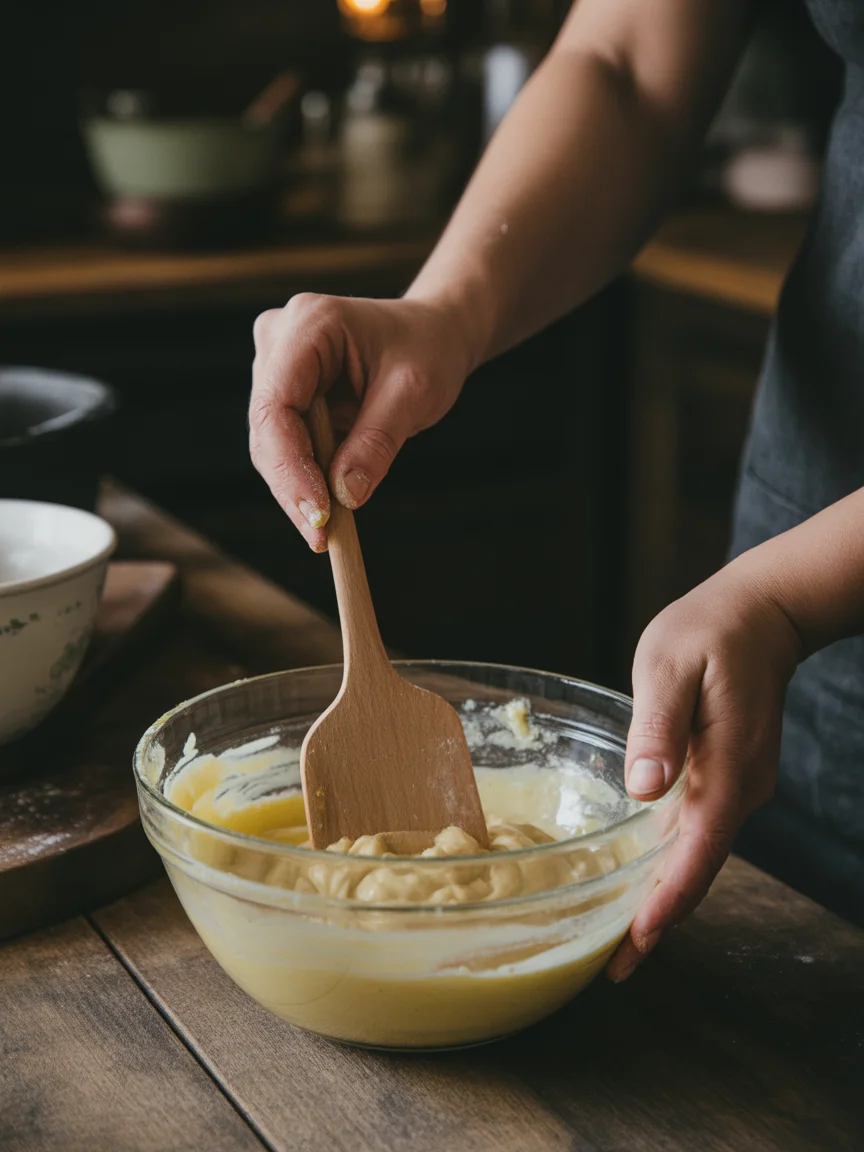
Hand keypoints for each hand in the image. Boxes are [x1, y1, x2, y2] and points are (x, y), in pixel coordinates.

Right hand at [249, 294, 476, 550]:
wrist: (433, 334)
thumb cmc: (428, 350)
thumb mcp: (414, 393)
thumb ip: (378, 442)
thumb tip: (346, 496)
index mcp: (309, 323)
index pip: (277, 404)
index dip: (290, 465)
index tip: (318, 514)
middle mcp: (280, 338)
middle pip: (267, 428)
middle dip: (292, 488)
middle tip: (323, 538)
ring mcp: (276, 364)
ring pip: (270, 443)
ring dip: (297, 490)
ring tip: (328, 532)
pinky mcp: (283, 391)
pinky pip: (284, 446)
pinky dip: (304, 480)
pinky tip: (326, 511)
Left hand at [606, 562, 801, 981]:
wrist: (762, 612)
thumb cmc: (709, 631)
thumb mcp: (671, 666)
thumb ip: (659, 728)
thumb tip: (645, 790)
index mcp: (727, 766)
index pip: (699, 850)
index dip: (667, 901)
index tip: (637, 945)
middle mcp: (740, 787)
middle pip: (700, 867)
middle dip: (660, 919)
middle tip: (613, 967)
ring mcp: (739, 783)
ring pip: (701, 854)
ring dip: (664, 896)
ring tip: (618, 939)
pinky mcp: (729, 775)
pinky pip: (701, 831)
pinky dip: (673, 863)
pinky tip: (641, 876)